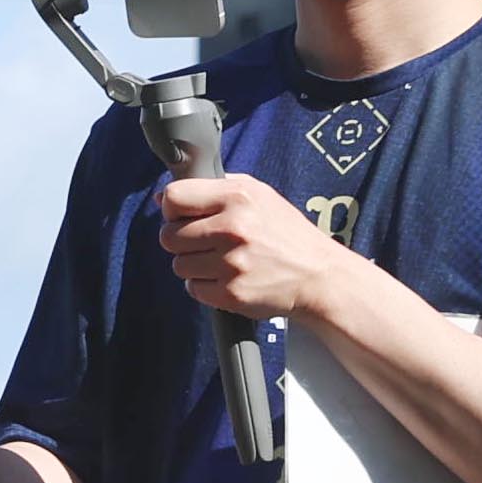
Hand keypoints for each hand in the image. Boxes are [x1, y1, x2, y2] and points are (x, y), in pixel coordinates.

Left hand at [159, 174, 347, 320]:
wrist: (318, 276)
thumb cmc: (287, 234)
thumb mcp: (259, 195)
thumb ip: (214, 188)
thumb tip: (163, 198)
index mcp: (238, 197)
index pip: (174, 198)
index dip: (172, 209)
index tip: (182, 216)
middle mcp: (233, 228)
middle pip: (169, 236)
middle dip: (182, 240)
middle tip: (206, 243)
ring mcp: (231, 263)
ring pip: (178, 265)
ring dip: (194, 265)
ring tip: (221, 262)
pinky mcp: (231, 293)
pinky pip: (193, 289)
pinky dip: (206, 287)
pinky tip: (228, 278)